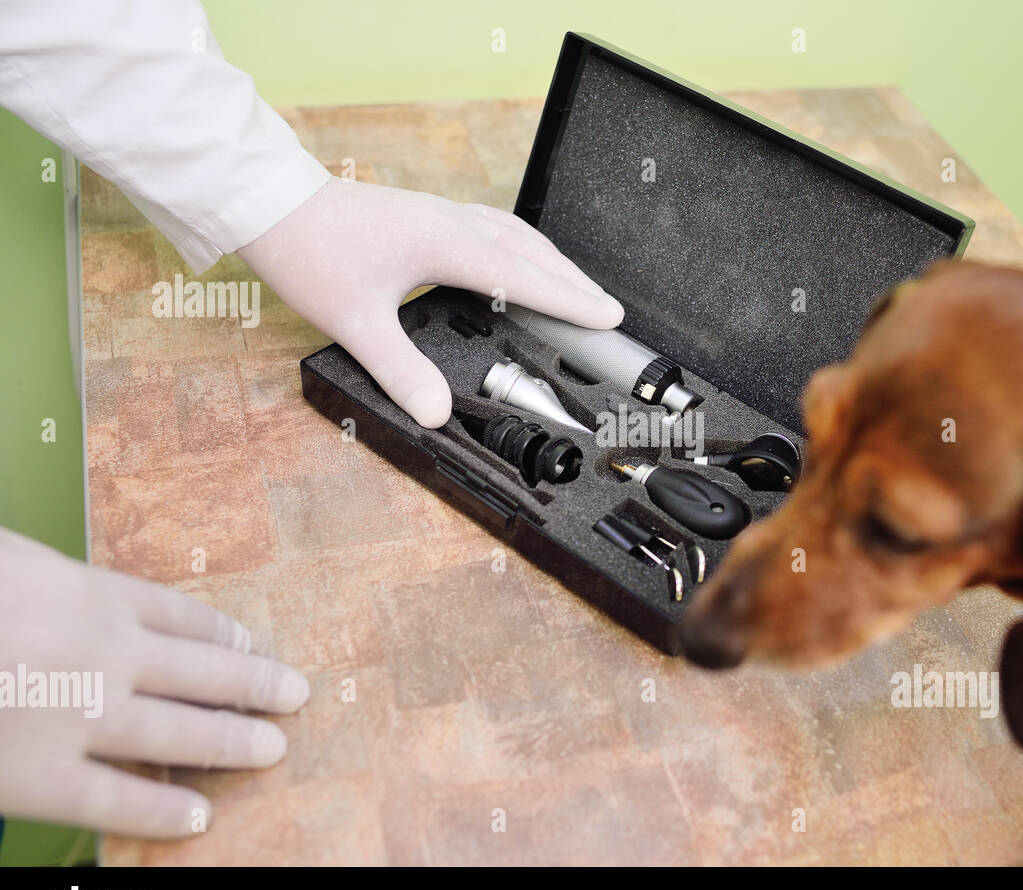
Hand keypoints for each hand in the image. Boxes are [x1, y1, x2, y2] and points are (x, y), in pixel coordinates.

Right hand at [0, 528, 308, 838]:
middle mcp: (104, 653)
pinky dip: (164, 809)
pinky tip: (200, 816)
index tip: (255, 644)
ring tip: (273, 747)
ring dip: (235, 741)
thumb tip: (65, 586)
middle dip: (256, 684)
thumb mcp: (8, 560)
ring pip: (182, 733)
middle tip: (297, 694)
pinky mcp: (38, 776)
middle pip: (205, 671)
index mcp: (90, 593)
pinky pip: (118, 798)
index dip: (225, 634)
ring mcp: (78, 716)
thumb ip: (47, 578)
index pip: (183, 617)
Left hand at [237, 177, 623, 428]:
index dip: (569, 300)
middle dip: (573, 282)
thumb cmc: (310, 253)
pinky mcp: (427, 213)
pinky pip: (493, 227)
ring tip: (577, 288)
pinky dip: (521, 248)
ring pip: (515, 234)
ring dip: (551, 262)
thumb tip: (436, 411)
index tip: (607, 318)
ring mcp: (441, 213)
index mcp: (445, 244)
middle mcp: (452, 222)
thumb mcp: (356, 322)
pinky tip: (517, 262)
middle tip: (608, 311)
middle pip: (532, 251)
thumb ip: (401, 370)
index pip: (523, 277)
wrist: (272, 204)